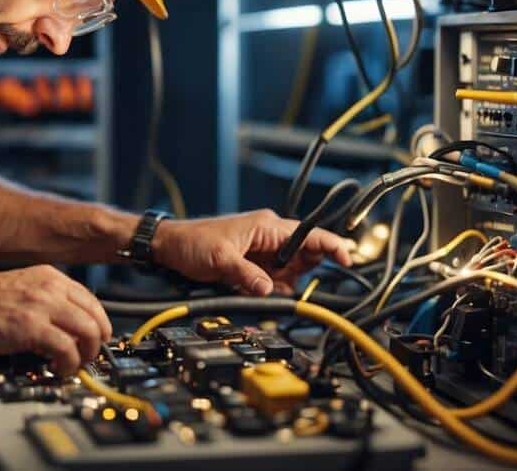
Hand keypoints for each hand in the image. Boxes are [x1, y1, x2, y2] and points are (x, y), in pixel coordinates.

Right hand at [0, 265, 111, 376]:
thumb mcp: (20, 289)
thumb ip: (44, 300)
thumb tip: (67, 325)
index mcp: (48, 277)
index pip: (91, 300)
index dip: (98, 325)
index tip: (95, 341)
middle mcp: (49, 287)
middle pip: (95, 316)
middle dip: (96, 343)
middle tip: (85, 358)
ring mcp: (41, 305)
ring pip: (88, 331)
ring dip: (85, 355)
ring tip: (72, 365)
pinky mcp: (31, 327)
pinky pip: (67, 348)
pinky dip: (68, 364)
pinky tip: (57, 369)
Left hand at [152, 209, 354, 296]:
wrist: (170, 247)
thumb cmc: (192, 243)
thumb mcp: (221, 259)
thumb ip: (247, 276)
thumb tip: (269, 290)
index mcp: (267, 227)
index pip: (310, 235)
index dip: (332, 246)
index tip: (347, 260)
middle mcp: (270, 237)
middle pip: (304, 257)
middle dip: (297, 275)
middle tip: (275, 283)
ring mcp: (263, 252)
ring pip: (289, 273)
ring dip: (279, 285)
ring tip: (252, 285)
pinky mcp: (254, 265)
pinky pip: (273, 280)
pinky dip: (268, 289)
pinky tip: (250, 288)